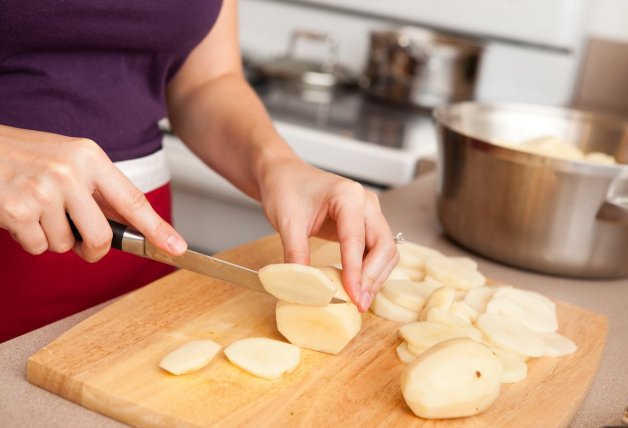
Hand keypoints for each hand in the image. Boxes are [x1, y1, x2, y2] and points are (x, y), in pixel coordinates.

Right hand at [0, 125, 186, 260]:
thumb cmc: (23, 155)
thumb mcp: (68, 160)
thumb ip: (99, 189)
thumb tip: (129, 222)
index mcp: (90, 158)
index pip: (132, 200)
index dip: (157, 228)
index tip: (177, 247)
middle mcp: (71, 172)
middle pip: (101, 236)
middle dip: (91, 248)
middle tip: (77, 238)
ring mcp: (44, 190)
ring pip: (66, 245)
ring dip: (51, 236)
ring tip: (35, 208)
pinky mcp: (19, 210)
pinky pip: (39, 247)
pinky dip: (29, 238)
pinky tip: (18, 213)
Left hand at [258, 156, 398, 311]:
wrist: (283, 175)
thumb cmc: (286, 189)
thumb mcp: (286, 221)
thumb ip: (295, 253)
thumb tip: (303, 286)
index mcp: (348, 195)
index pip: (357, 238)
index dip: (356, 271)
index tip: (353, 296)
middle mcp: (366, 203)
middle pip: (384, 245)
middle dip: (373, 277)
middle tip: (359, 303)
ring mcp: (369, 213)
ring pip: (386, 250)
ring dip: (376, 276)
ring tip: (359, 300)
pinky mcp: (365, 225)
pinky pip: (377, 250)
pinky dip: (371, 270)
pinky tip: (358, 286)